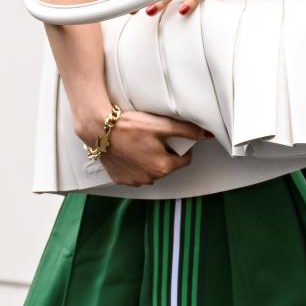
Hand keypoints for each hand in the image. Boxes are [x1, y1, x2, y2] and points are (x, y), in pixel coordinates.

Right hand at [97, 109, 212, 186]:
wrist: (99, 130)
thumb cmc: (128, 127)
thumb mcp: (162, 125)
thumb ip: (187, 130)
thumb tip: (206, 134)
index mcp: (163, 166)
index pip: (184, 159)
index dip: (179, 147)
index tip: (170, 138)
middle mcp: (150, 178)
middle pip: (167, 166)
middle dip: (164, 153)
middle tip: (152, 138)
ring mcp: (135, 180)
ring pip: (151, 171)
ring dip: (149, 160)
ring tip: (139, 144)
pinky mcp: (121, 179)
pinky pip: (135, 174)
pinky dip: (135, 165)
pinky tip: (129, 152)